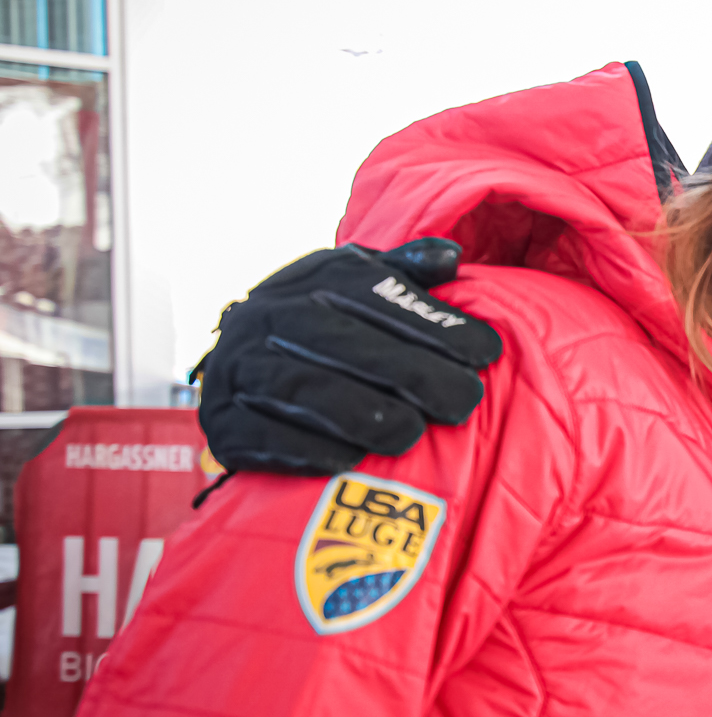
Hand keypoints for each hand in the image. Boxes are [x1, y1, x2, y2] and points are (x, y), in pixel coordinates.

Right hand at [196, 240, 503, 474]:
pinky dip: (303, 448)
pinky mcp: (218, 421)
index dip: (433, 323)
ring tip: (409, 433)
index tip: (486, 352)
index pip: (375, 294)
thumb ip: (406, 274)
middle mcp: (267, 316)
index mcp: (313, 280)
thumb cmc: (335, 331)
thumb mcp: (365, 291)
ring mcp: (235, 367)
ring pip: (296, 386)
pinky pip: (258, 434)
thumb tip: (450, 256)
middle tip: (462, 402)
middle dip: (407, 371)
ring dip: (356, 412)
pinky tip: (346, 460)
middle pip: (338, 340)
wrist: (248, 372)